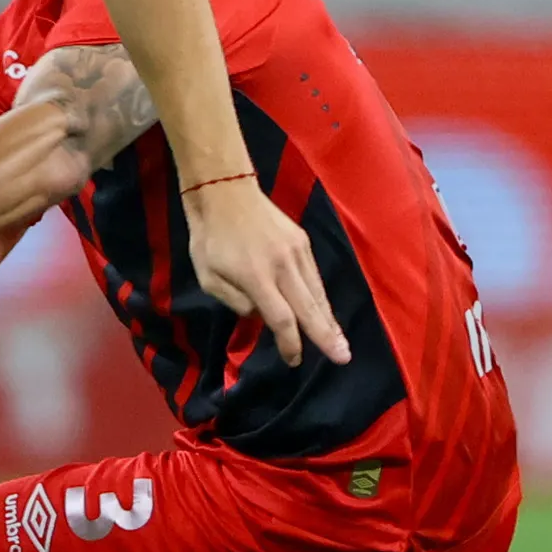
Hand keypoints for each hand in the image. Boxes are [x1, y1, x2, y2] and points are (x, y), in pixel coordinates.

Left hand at [182, 177, 350, 368]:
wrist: (225, 192)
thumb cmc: (210, 238)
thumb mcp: (208, 277)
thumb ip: (235, 301)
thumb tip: (261, 314)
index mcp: (256, 276)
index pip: (281, 318)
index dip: (290, 343)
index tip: (294, 360)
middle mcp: (283, 265)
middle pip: (309, 309)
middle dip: (326, 336)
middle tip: (343, 358)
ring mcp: (297, 251)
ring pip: (317, 292)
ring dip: (329, 319)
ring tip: (340, 341)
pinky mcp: (303, 241)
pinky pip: (314, 276)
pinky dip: (321, 297)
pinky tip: (325, 312)